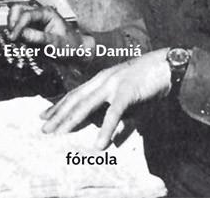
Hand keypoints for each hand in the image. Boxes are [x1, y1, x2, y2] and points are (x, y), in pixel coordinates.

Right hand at [7, 3, 90, 52]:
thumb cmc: (69, 45)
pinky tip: (19, 42)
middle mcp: (38, 14)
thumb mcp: (55, 43)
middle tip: (12, 37)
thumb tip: (22, 34)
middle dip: (12, 22)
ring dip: (12, 27)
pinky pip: (18, 28)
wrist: (76, 51)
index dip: (18, 26)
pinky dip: (15, 33)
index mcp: (46, 13)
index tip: (13, 38)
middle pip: (17, 10)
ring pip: (16, 17)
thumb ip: (38, 38)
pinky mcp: (31, 29)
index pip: (26, 15)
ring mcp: (34, 21)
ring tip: (15, 40)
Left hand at [40, 49, 170, 148]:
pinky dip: (105, 129)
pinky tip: (99, 144)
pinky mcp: (126, 92)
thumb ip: (118, 117)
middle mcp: (102, 80)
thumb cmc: (147, 82)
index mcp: (101, 79)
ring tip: (59, 134)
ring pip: (87, 105)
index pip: (75, 93)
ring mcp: (113, 85)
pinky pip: (113, 114)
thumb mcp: (128, 99)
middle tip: (43, 127)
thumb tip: (114, 140)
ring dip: (71, 120)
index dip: (59, 105)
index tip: (44, 115)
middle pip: (75, 99)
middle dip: (58, 114)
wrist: (166, 65)